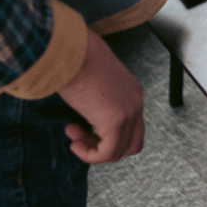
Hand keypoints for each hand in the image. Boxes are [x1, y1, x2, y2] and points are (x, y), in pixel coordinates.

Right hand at [57, 31, 144, 163]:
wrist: (71, 52)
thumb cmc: (75, 60)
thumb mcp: (91, 81)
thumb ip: (96, 97)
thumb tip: (83, 111)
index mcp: (131, 90)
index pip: (130, 125)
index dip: (104, 133)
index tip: (79, 126)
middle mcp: (135, 101)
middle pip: (132, 142)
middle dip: (104, 146)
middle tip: (79, 137)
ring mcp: (130, 111)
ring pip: (120, 151)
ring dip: (93, 150)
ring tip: (73, 135)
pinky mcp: (117, 121)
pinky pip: (107, 153)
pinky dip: (89, 155)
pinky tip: (74, 143)